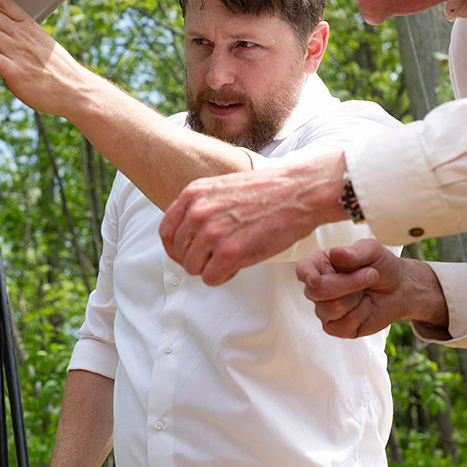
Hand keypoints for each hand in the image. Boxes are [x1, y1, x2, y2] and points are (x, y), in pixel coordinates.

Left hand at [159, 151, 345, 283]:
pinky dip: (223, 277)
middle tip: (218, 258)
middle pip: (179, 253)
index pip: (166, 232)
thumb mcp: (222, 188)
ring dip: (210, 269)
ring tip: (231, 260)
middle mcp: (198, 212)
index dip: (176, 248)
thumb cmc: (269, 191)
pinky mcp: (231, 252)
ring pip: (193, 268)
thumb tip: (189, 232)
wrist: (300, 192)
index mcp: (193, 194)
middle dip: (197, 260)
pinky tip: (238, 266)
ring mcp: (213, 232)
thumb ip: (201, 206)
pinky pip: (211, 278)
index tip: (189, 254)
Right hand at [296, 238, 447, 337]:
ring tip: (365, 291)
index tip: (315, 279)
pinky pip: (343, 325)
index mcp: (319, 264)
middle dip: (350, 284)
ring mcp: (324, 309)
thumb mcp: (372, 251)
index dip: (307, 275)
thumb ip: (353, 253)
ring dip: (357, 299)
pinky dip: (361, 314)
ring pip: (332, 308)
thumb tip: (335, 253)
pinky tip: (365, 306)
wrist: (400, 288)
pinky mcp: (336, 327)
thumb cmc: (382, 265)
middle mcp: (316, 287)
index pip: (303, 269)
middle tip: (371, 274)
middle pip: (319, 291)